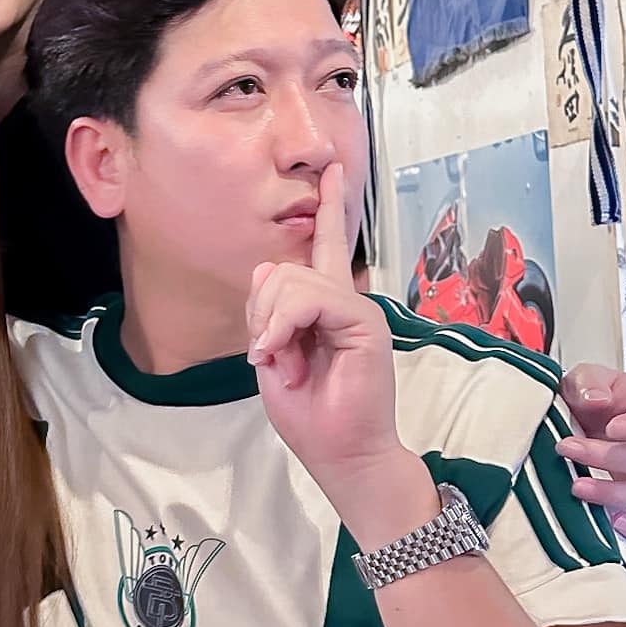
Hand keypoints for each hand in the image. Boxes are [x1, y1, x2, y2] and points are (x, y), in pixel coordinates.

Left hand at [247, 163, 403, 517]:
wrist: (344, 456)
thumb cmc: (312, 416)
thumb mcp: (274, 358)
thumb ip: (269, 313)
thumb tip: (268, 266)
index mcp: (328, 307)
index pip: (326, 246)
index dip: (331, 207)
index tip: (334, 171)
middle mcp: (346, 300)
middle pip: (286, 268)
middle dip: (260, 309)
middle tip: (269, 355)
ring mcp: (359, 309)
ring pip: (293, 280)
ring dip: (270, 323)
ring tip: (279, 360)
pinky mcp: (365, 322)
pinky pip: (312, 299)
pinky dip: (284, 325)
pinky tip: (282, 354)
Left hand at [556, 365, 625, 540]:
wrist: (579, 417)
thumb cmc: (592, 396)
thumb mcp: (585, 377)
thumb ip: (589, 382)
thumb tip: (597, 398)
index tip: (612, 427)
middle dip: (609, 457)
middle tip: (572, 449)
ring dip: (613, 491)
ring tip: (578, 485)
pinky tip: (613, 520)